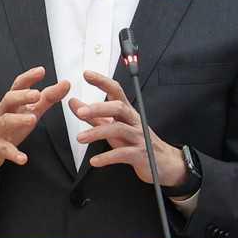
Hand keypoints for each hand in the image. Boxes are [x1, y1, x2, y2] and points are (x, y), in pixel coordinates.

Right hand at [0, 66, 69, 179]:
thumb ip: (47, 98)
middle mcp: (3, 112)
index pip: (18, 86)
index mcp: (11, 103)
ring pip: (5, 122)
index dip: (29, 77)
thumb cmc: (9, 126)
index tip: (41, 70)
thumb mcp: (28, 110)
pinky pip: (5, 150)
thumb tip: (66, 84)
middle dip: (22, 96)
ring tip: (33, 119)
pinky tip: (23, 158)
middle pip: (9, 99)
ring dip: (18, 120)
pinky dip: (14, 154)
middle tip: (37, 94)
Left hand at [70, 70, 186, 187]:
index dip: (102, 81)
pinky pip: (123, 154)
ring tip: (81, 138)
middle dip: (98, 108)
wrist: (163, 162)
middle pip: (118, 108)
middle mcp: (133, 121)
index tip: (87, 74)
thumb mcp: (113, 126)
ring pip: (119, 129)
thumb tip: (74, 103)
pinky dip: (107, 157)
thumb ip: (93, 115)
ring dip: (98, 133)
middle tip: (80, 113)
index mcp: (126, 112)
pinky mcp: (140, 155)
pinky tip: (95, 161)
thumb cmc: (135, 141)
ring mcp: (138, 137)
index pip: (116, 90)